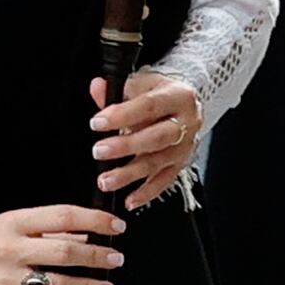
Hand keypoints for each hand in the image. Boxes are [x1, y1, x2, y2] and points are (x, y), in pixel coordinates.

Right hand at [0, 203, 126, 284]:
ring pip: (53, 282)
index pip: (63, 216)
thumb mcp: (14, 224)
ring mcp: (8, 278)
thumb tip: (87, 231)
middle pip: (62, 251)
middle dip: (95, 255)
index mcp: (16, 224)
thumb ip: (52, 228)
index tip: (116, 226)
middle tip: (116, 259)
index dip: (94, 220)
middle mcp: (13, 250)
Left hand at [89, 69, 203, 210]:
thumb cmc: (159, 94)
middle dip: (126, 146)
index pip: (149, 106)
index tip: (97, 123)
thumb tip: (97, 87)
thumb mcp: (140, 85)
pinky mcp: (181, 164)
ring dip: (130, 173)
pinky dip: (147, 192)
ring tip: (106, 180)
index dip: (122, 115)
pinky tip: (130, 199)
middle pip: (157, 137)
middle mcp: (187, 122)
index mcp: (178, 96)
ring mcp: (185, 145)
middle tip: (99, 151)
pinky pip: (165, 181)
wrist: (184, 104)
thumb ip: (116, 90)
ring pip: (158, 162)